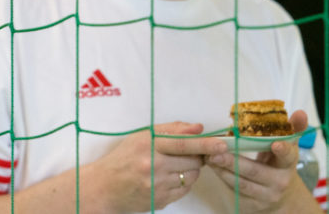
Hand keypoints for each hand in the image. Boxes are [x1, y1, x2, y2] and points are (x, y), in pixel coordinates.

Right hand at [90, 121, 228, 212]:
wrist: (105, 186)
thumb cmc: (124, 157)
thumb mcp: (143, 136)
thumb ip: (172, 129)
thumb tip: (198, 128)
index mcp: (149, 145)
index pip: (183, 143)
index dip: (205, 144)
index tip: (222, 144)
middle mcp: (153, 165)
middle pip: (192, 161)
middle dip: (197, 156)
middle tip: (191, 153)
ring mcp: (156, 185)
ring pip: (191, 176)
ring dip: (191, 169)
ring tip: (175, 165)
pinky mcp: (160, 200)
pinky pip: (184, 189)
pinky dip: (183, 182)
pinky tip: (170, 177)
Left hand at [206, 110, 321, 213]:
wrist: (280, 196)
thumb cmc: (279, 163)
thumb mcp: (288, 146)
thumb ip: (292, 128)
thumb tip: (300, 112)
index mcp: (288, 163)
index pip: (288, 156)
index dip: (283, 150)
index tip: (275, 144)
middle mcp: (279, 182)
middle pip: (255, 171)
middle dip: (234, 161)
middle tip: (216, 151)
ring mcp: (265, 196)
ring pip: (241, 182)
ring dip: (223, 169)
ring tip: (209, 156)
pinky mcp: (251, 204)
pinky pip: (234, 190)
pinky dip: (222, 176)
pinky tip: (212, 165)